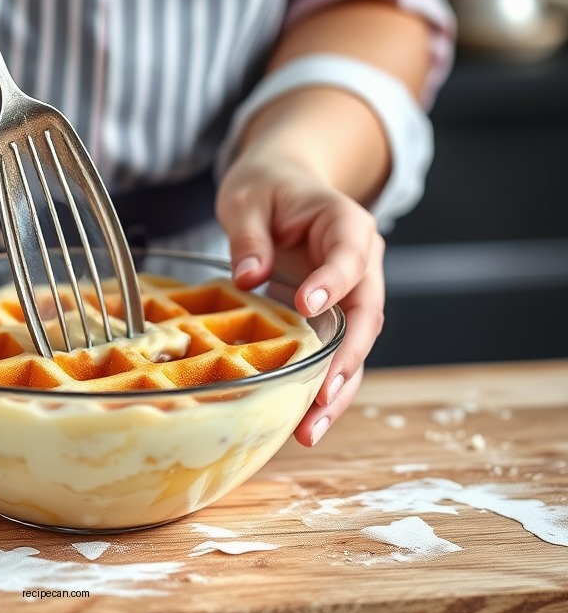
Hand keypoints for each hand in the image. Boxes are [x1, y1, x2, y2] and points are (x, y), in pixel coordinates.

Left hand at [215, 155, 384, 446]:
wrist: (284, 184)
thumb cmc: (268, 187)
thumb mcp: (247, 198)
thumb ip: (250, 236)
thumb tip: (248, 278)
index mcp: (346, 224)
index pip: (349, 255)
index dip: (332, 282)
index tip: (306, 305)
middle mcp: (361, 263)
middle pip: (365, 317)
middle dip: (345, 362)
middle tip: (319, 397)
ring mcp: (351, 294)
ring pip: (356, 348)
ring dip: (337, 390)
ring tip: (310, 429)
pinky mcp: (333, 318)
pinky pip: (335, 355)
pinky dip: (322, 388)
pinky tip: (303, 421)